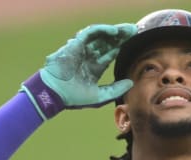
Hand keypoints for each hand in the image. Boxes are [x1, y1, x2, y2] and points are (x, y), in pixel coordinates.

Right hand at [21, 23, 136, 117]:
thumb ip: (116, 89)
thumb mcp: (100, 95)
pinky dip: (102, 30)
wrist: (56, 93)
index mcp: (94, 68)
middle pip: (107, 43)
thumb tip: (131, 83)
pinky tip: (114, 32)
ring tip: (128, 30)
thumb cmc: (74, 98)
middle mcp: (89, 57)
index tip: (135, 43)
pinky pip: (90, 32)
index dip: (122, 48)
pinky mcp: (76, 44)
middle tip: (134, 31)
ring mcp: (82, 50)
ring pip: (100, 36)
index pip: (110, 54)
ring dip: (114, 32)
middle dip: (121, 37)